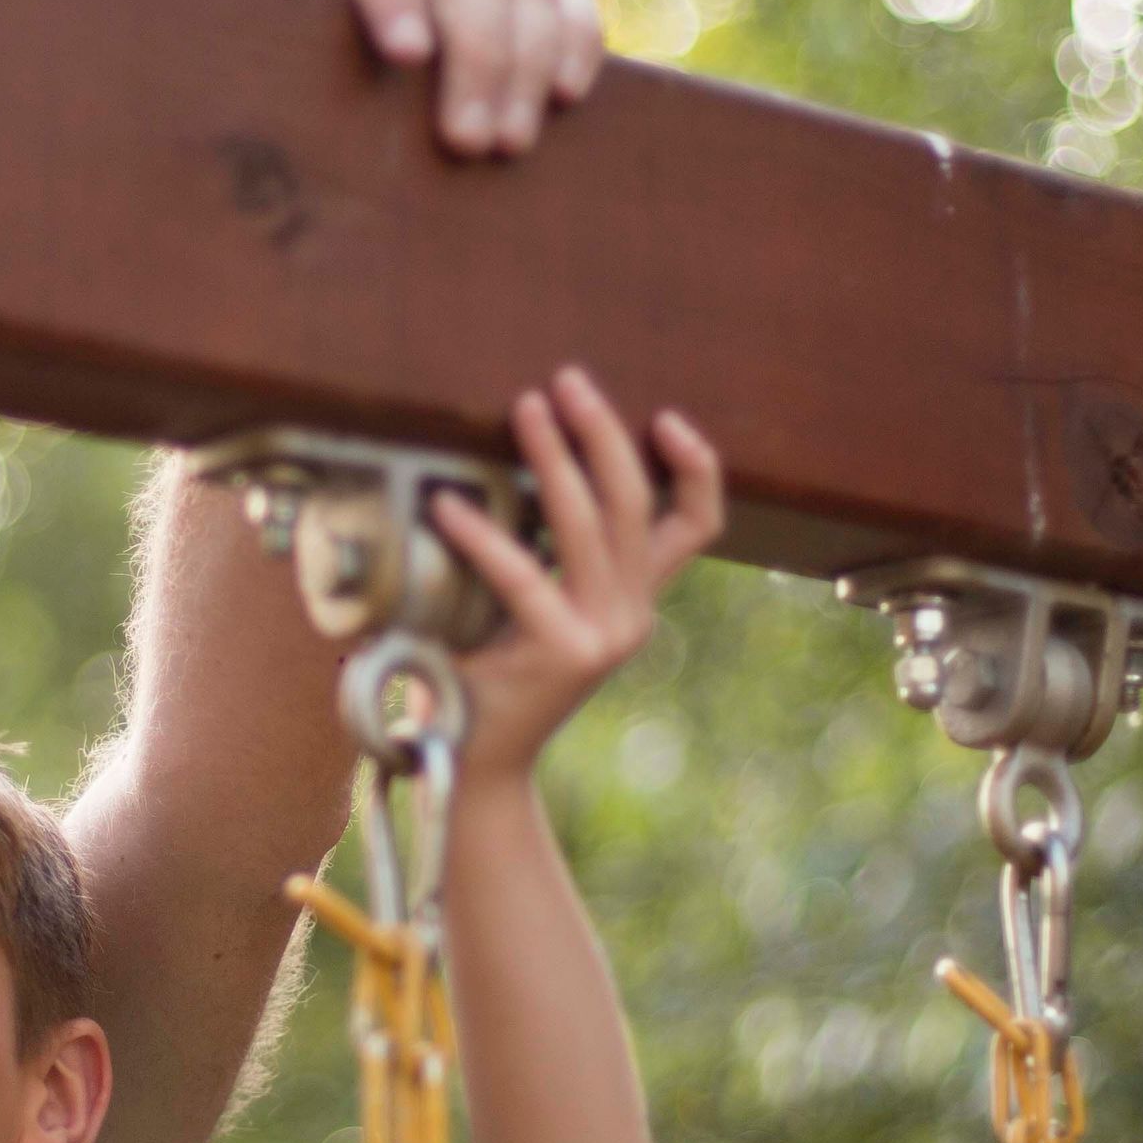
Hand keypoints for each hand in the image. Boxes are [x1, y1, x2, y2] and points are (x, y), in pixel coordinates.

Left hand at [272, 0, 604, 158]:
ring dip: (524, 66)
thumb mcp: (262, 85)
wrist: (325, 92)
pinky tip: (564, 96)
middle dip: (474, 56)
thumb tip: (249, 142)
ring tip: (507, 147)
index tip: (407, 57)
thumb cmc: (282, 99)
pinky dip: (575, 39)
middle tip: (467, 144)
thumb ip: (265, 89)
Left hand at [423, 367, 722, 782]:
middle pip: (637, 503)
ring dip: (554, 458)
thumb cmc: (491, 669)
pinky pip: (521, 575)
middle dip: (604, 432)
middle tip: (565, 381)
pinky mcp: (560, 653)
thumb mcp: (539, 605)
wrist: (476, 762)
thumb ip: (550, 552)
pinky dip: (481, 532)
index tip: (666, 417)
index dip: (696, 467)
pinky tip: (444, 504)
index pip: (697, 524)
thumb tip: (521, 457)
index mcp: (636, 599)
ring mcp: (601, 635)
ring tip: (524, 409)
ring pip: (589, 525)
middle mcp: (631, 615)